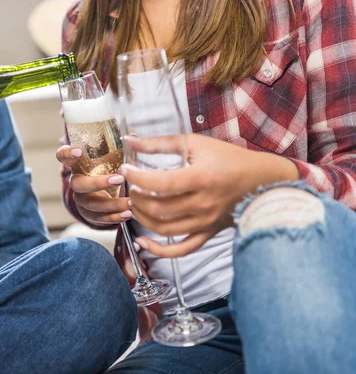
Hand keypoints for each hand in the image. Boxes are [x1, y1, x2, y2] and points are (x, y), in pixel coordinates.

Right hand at [56, 145, 130, 224]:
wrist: (106, 194)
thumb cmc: (108, 168)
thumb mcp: (112, 155)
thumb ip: (120, 144)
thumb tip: (133, 134)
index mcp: (77, 164)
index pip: (62, 156)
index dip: (67, 154)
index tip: (79, 151)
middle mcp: (76, 181)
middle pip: (78, 184)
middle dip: (97, 183)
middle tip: (119, 179)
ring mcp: (81, 199)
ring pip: (91, 204)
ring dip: (112, 204)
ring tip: (130, 203)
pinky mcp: (89, 214)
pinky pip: (99, 218)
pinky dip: (114, 217)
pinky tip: (127, 213)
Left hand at [121, 134, 298, 257]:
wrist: (262, 180)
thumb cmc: (229, 159)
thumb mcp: (196, 143)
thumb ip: (161, 143)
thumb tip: (130, 139)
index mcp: (201, 178)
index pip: (160, 182)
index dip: (137, 176)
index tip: (126, 169)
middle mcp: (203, 204)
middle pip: (158, 207)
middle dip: (136, 197)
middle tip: (130, 185)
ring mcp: (205, 222)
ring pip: (163, 228)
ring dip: (142, 217)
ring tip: (135, 204)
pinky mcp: (207, 233)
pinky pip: (181, 250)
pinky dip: (159, 250)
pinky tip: (142, 242)